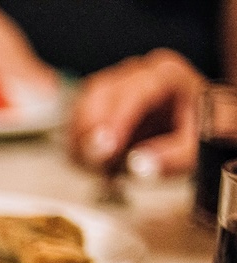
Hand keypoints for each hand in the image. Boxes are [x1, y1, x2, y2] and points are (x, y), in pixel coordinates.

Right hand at [67, 48, 205, 177]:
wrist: (203, 127)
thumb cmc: (203, 130)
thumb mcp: (199, 147)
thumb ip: (173, 157)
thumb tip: (141, 165)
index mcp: (166, 75)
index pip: (132, 93)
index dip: (114, 122)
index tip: (105, 149)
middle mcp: (136, 74)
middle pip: (98, 96)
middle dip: (90, 133)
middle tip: (96, 166)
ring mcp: (115, 87)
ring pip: (81, 108)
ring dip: (81, 142)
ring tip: (98, 169)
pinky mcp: (99, 105)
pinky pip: (77, 123)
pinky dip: (79, 146)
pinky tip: (94, 163)